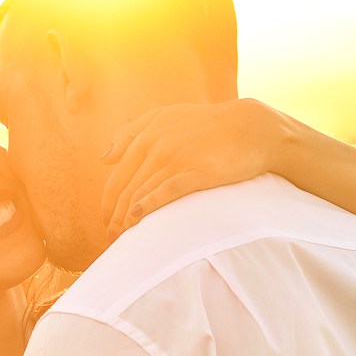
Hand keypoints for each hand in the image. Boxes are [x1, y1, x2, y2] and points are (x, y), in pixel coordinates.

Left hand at [100, 98, 289, 237]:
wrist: (252, 127)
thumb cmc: (208, 124)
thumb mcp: (167, 117)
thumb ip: (132, 133)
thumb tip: (104, 158)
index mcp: (147, 134)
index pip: (117, 177)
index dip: (108, 203)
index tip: (106, 221)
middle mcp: (157, 145)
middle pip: (126, 190)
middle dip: (114, 217)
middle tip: (111, 238)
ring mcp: (176, 158)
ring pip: (142, 194)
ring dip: (127, 220)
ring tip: (123, 239)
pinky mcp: (197, 171)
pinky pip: (165, 192)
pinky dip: (148, 206)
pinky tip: (137, 219)